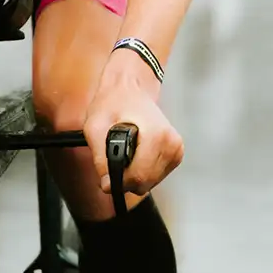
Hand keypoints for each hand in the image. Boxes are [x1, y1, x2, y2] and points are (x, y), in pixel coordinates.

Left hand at [83, 49, 184, 200]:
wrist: (129, 88)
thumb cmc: (113, 102)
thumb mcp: (95, 128)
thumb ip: (100, 159)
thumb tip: (107, 184)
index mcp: (156, 135)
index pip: (138, 177)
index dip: (118, 180)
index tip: (107, 173)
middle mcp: (171, 143)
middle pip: (145, 183)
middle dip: (125, 177)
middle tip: (114, 157)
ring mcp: (176, 149)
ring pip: (150, 183)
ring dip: (133, 174)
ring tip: (126, 150)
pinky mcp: (176, 154)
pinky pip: (155, 176)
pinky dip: (142, 170)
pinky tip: (136, 153)